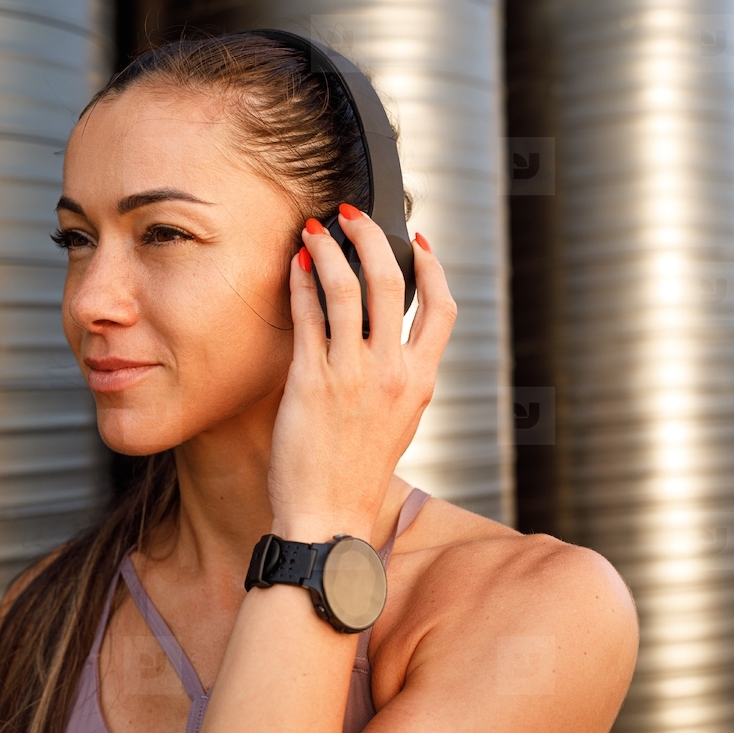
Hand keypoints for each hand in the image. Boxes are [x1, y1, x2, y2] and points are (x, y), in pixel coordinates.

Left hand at [266, 205, 456, 539]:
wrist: (328, 517)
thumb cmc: (355, 474)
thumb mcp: (398, 423)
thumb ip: (399, 378)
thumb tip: (389, 341)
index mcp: (422, 381)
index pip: (442, 308)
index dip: (432, 267)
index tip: (415, 240)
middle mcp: (392, 372)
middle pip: (392, 282)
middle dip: (370, 236)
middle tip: (350, 214)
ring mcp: (351, 374)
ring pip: (347, 288)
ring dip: (327, 249)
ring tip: (312, 230)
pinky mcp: (310, 380)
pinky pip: (308, 315)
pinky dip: (299, 283)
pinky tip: (291, 267)